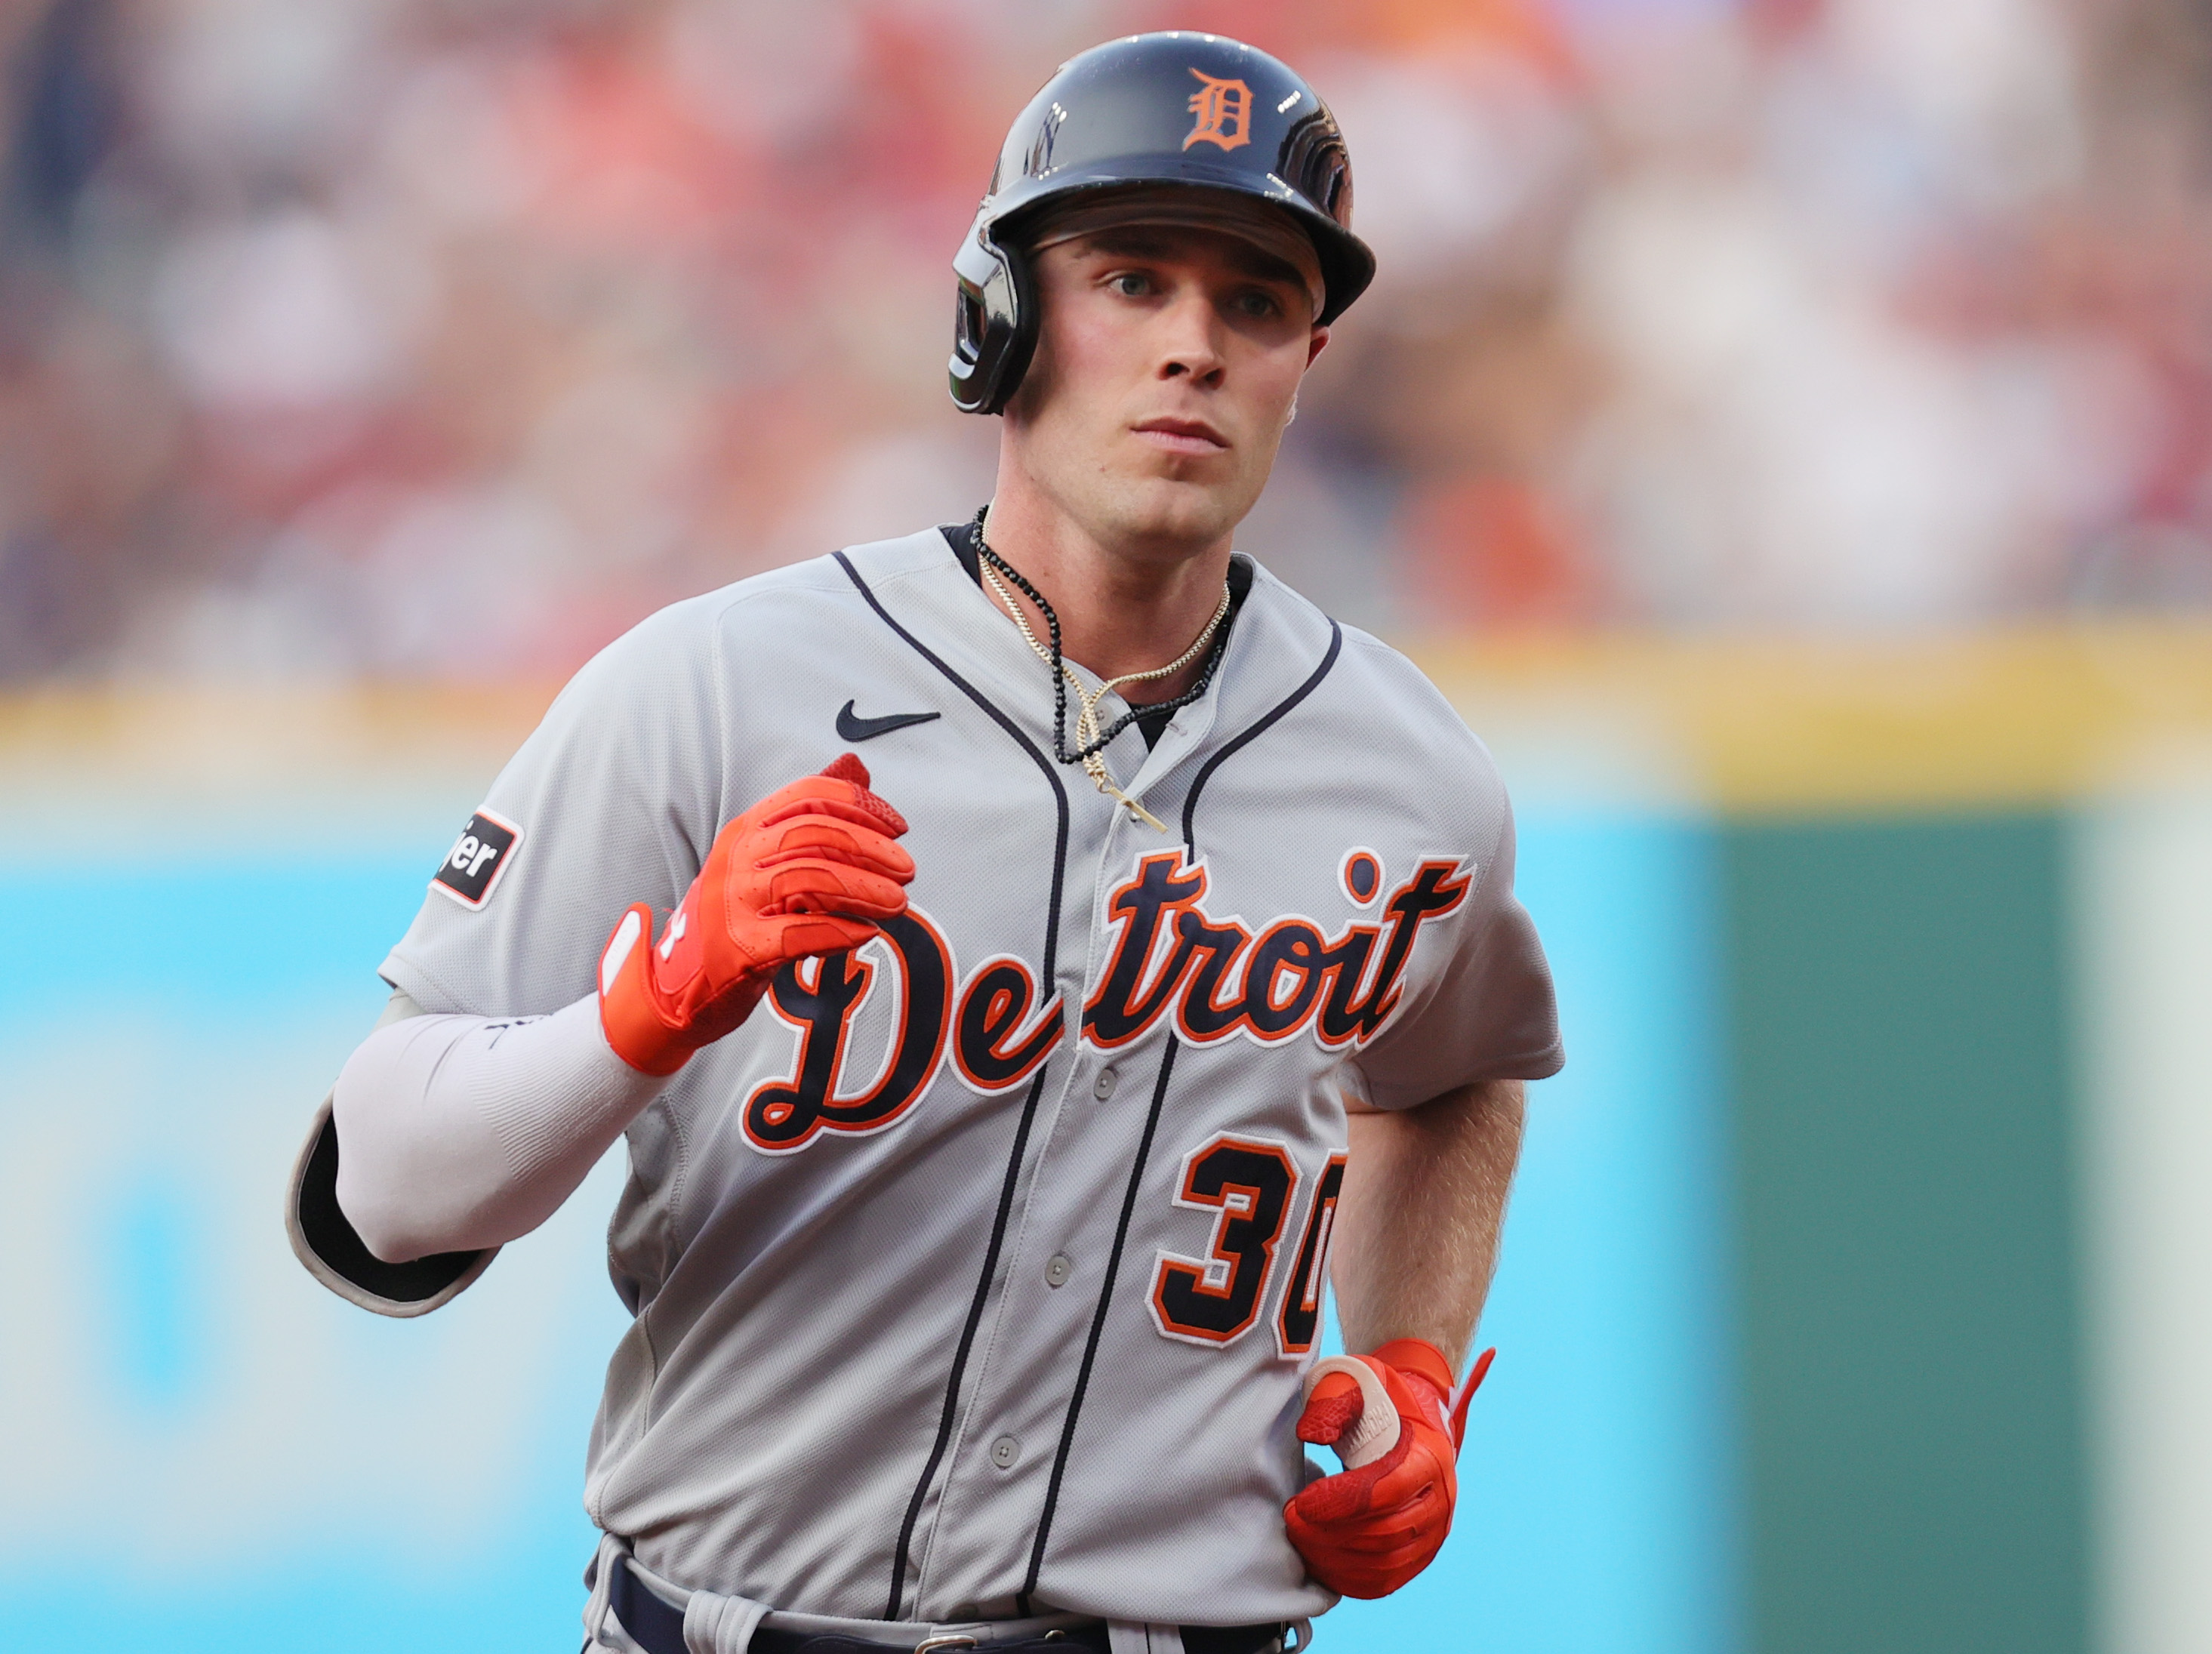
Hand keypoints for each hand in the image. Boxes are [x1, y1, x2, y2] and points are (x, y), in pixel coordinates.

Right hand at [598, 754, 914, 1073]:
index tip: (899, 827)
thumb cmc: (735, 917)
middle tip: (907, 869)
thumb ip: (811, 815)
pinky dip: (839, 931)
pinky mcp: (737, 951)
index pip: (807, 795)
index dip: (859, 804)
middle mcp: (736, 859)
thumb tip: (855, 765)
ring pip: (809, 880)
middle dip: (870, 848)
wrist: (678, 986)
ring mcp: (732, 904)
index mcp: (746, 829)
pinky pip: (797, 934)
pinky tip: (865, 933)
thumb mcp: (765, 858)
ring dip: (864, 890)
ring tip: (898, 903)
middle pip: (812, 834)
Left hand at [1283, 1338, 1492, 1598]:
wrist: (1412, 1420)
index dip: (1340, 1503)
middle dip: (1330, 1533)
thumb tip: (1310, 1434)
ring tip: (1300, 1538)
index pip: (1386, 1492)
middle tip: (1291, 1521)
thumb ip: (1331, 1403)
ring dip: (1335, 1558)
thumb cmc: (1379, 1402)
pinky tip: (1320, 1561)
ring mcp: (1433, 1532)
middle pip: (1384, 1534)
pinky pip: (1386, 1581)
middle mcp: (1440, 1500)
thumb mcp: (1357, 1383)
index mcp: (1429, 1457)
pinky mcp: (1420, 1554)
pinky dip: (1351, 1580)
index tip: (1300, 1502)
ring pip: (1384, 1563)